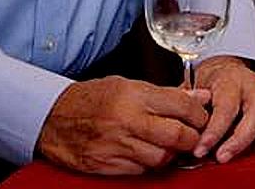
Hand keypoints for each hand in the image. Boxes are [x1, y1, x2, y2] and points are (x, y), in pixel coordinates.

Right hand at [38, 76, 212, 174]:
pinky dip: (150, 163)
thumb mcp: (129, 85)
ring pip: (162, 157)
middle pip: (177, 136)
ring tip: (168, 144)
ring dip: (171, 154)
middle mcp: (127, 120)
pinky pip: (141, 170)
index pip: (183, 106)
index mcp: (135, 95)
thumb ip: (167, 94)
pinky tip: (147, 153)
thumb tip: (201, 97)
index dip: (200, 114)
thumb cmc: (91, 98)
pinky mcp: (106, 164)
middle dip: (193, 138)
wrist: (51, 117)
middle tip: (193, 136)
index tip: (202, 117)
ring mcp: (116, 145)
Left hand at [193, 55, 254, 162]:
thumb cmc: (212, 82)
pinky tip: (238, 141)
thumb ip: (190, 107)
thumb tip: (183, 129)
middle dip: (237, 142)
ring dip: (243, 142)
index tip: (201, 149)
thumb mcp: (195, 87)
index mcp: (231, 78)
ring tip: (224, 151)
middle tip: (221, 157)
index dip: (214, 132)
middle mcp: (254, 84)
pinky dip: (252, 137)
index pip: (226, 108)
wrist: (229, 70)